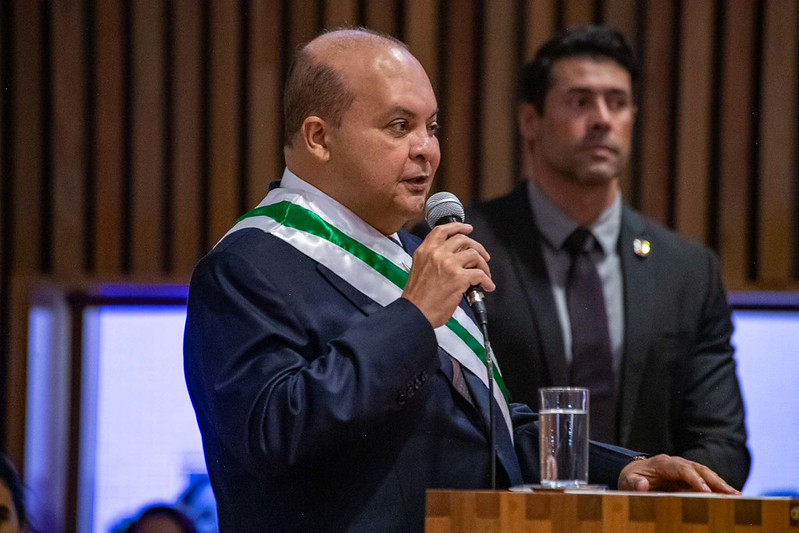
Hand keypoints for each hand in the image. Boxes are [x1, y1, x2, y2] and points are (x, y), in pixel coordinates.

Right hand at [402, 222, 494, 327]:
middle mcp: (436, 254)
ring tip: (484, 273)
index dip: (458, 227)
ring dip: (483, 264)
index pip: (442, 230)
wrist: (415, 313)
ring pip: (474, 254)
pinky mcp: (459, 278)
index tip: (467, 228)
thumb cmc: (416, 299)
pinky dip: (487, 280)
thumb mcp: (419, 270)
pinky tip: (487, 286)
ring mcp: (449, 264)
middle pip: (463, 239)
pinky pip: (480, 274)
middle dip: (477, 246)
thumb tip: (455, 260)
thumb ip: (433, 260)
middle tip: (482, 255)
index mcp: (424, 251)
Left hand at [618, 454, 740, 494]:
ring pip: (705, 473)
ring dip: (720, 484)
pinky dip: (717, 486)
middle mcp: (676, 462)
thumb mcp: (628, 482)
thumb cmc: (631, 478)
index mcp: (662, 463)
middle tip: (731, 494)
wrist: (632, 473)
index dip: (694, 479)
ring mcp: (683, 467)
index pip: (682, 469)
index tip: (706, 491)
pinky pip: (704, 479)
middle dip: (715, 481)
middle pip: (698, 469)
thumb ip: (635, 484)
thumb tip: (643, 486)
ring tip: (736, 495)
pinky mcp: (688, 476)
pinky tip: (729, 495)